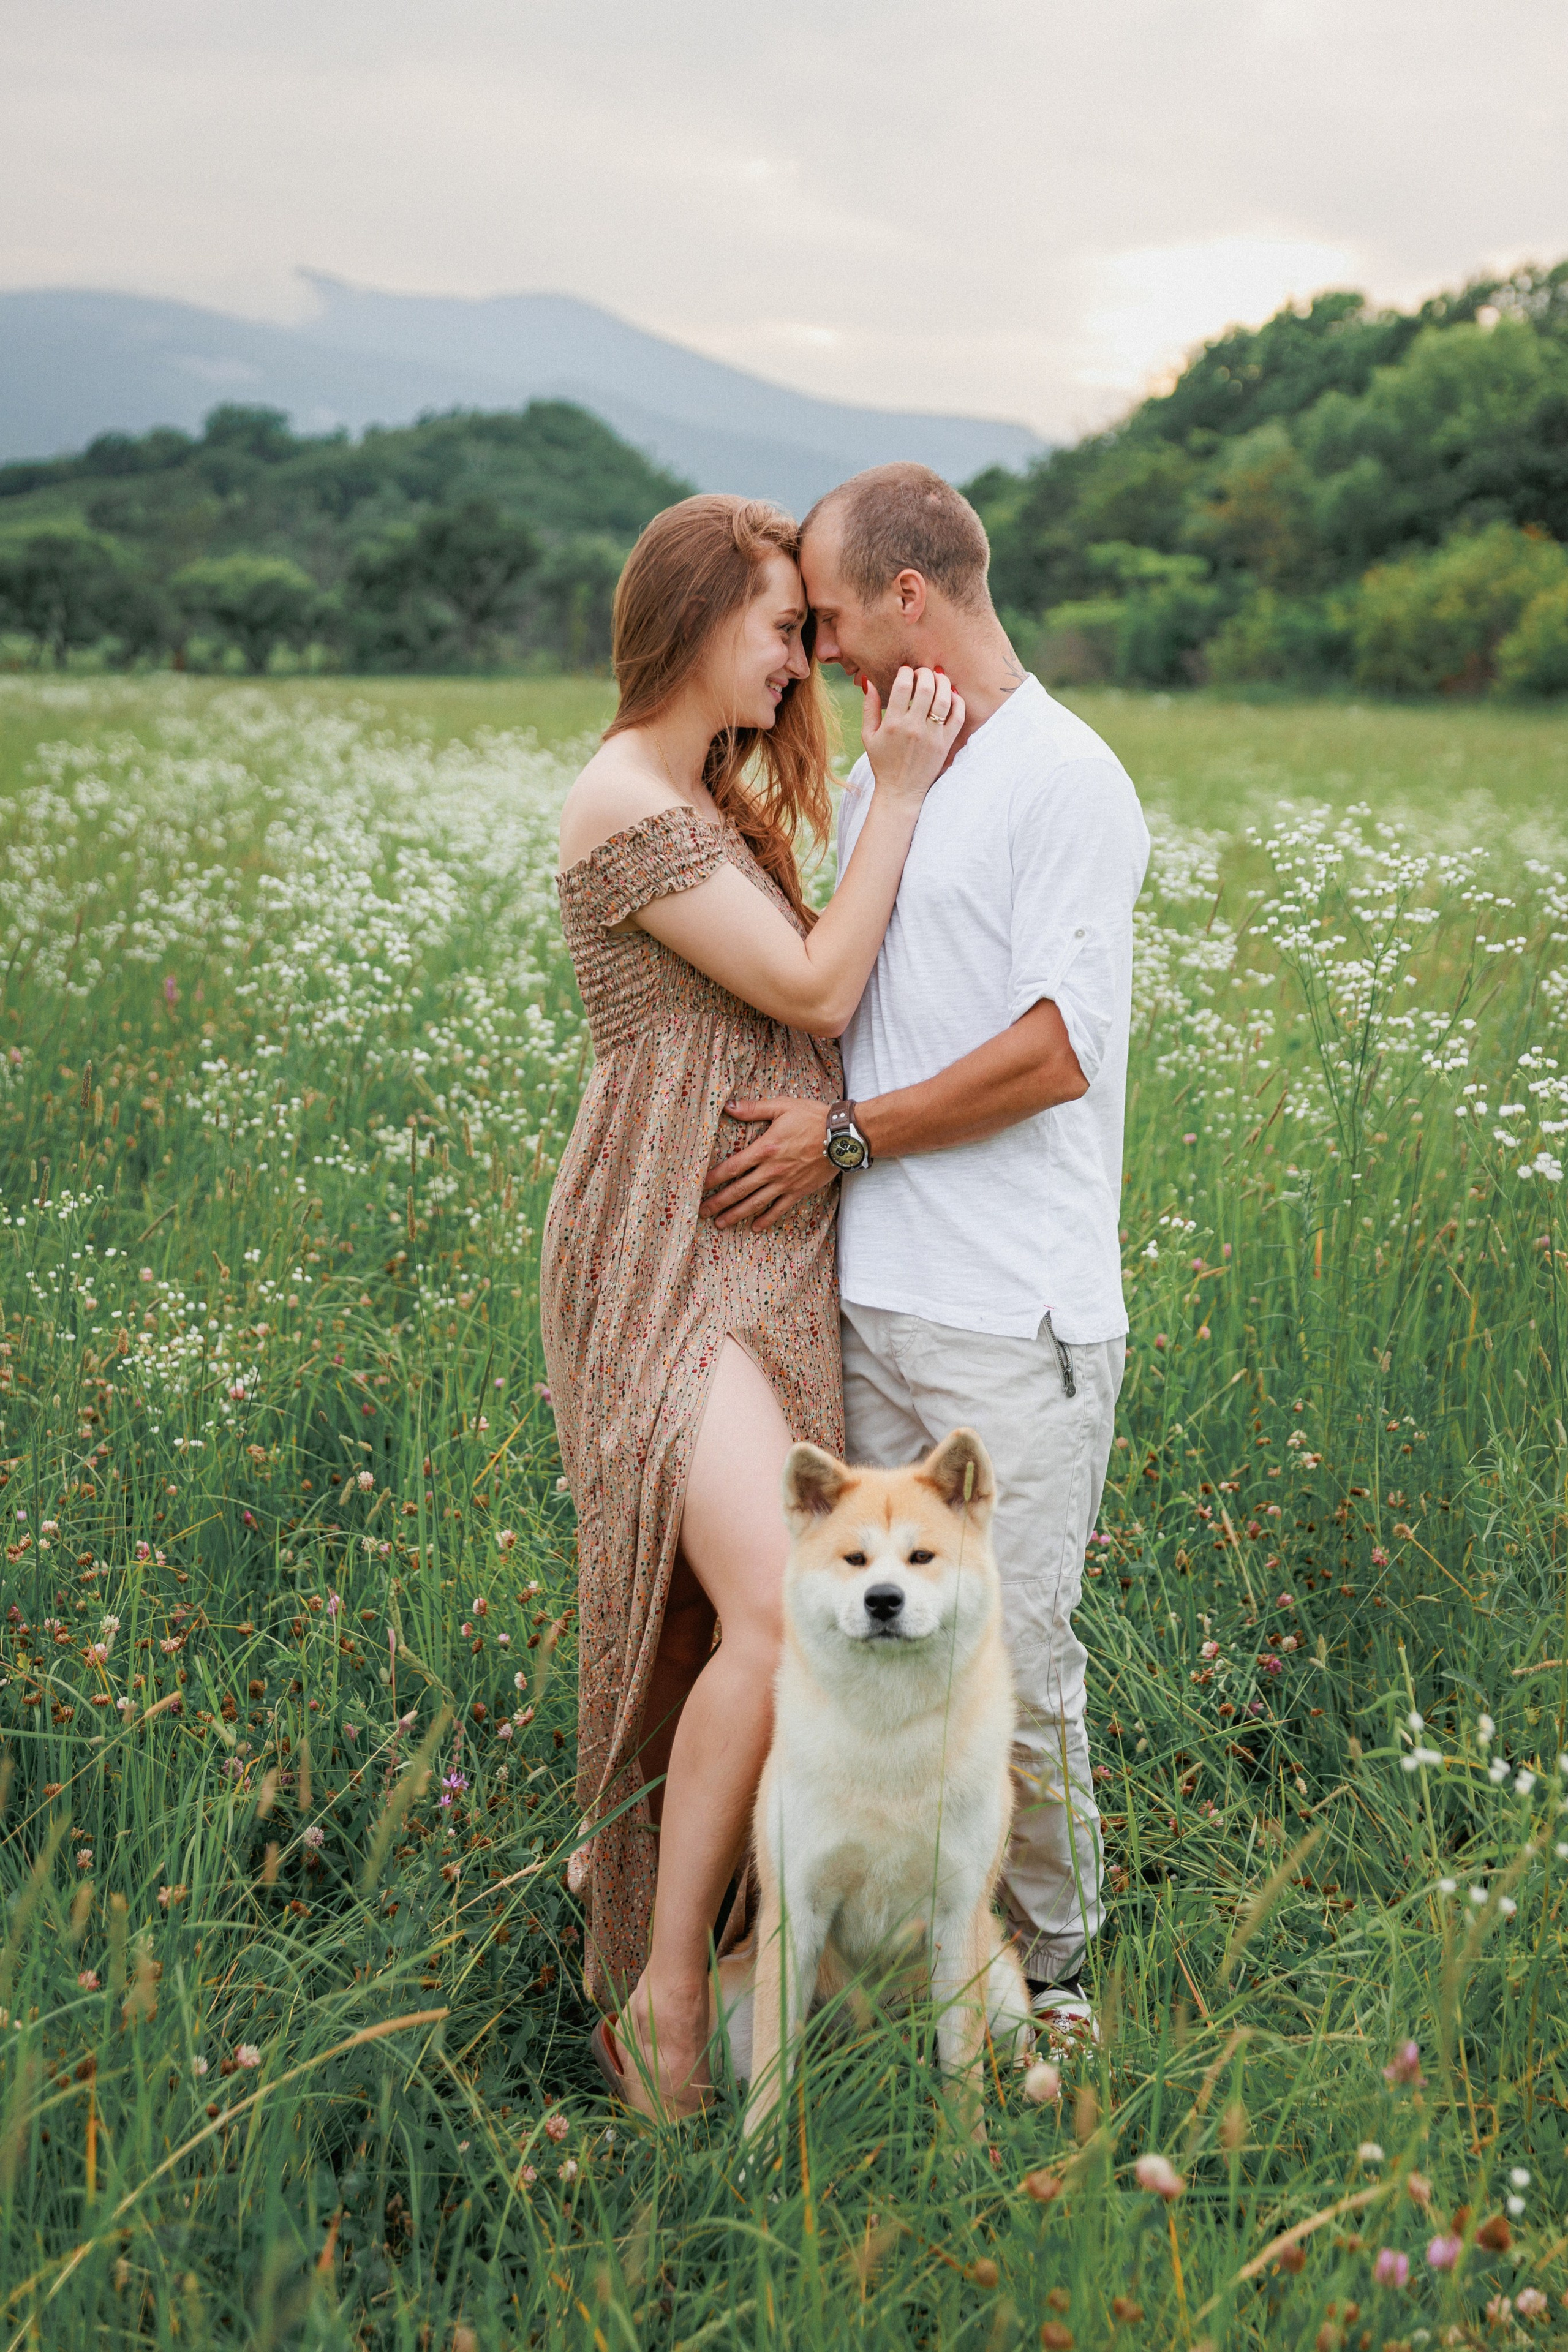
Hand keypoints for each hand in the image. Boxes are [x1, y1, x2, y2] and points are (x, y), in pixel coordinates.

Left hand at [698, 1097, 839, 1229]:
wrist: (843, 1136)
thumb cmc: (813, 1117)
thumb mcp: (782, 1106)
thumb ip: (754, 1109)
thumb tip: (729, 1107)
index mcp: (765, 1148)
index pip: (732, 1167)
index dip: (713, 1178)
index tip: (699, 1186)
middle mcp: (772, 1170)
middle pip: (739, 1190)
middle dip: (719, 1202)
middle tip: (702, 1211)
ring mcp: (785, 1183)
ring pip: (755, 1203)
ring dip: (736, 1214)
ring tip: (720, 1223)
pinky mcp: (799, 1191)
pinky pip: (779, 1209)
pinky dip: (766, 1219)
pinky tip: (754, 1227)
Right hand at [861, 666, 964, 810]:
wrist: (901, 791)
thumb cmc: (883, 762)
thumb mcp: (869, 736)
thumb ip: (869, 708)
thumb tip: (869, 681)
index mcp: (893, 724)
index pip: (902, 686)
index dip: (906, 672)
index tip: (906, 671)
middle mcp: (914, 728)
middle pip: (926, 688)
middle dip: (925, 673)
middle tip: (923, 672)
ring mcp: (932, 736)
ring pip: (944, 699)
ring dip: (943, 682)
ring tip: (938, 677)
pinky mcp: (945, 744)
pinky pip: (958, 716)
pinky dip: (957, 701)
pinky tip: (951, 695)